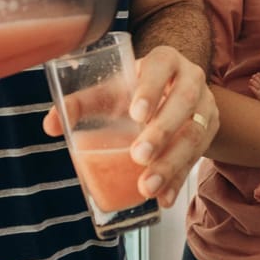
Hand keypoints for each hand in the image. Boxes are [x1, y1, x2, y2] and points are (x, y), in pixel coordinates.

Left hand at [43, 45, 217, 209]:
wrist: (174, 94)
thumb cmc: (136, 91)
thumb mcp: (111, 91)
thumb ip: (80, 104)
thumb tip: (49, 126)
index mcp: (165, 60)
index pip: (162, 65)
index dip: (151, 88)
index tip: (136, 114)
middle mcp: (191, 78)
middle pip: (184, 100)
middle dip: (162, 131)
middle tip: (138, 156)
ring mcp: (206, 105)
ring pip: (196, 133)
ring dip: (172, 163)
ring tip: (146, 187)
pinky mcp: (211, 131)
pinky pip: (198, 157)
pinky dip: (178, 180)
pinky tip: (162, 198)